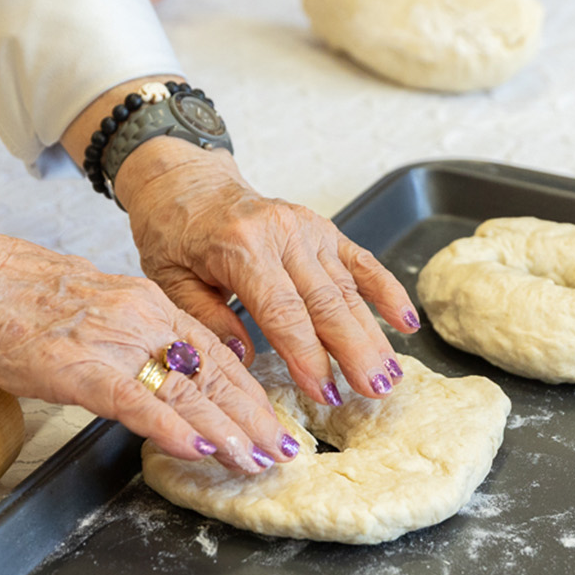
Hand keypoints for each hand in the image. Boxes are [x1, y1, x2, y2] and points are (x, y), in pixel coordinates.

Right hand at [0, 212, 296, 472]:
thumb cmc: (5, 292)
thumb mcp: (83, 304)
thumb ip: (121, 333)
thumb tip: (145, 367)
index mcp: (140, 299)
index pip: (211, 349)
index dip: (247, 389)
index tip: (271, 417)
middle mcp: (137, 316)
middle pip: (213, 371)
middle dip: (254, 416)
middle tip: (285, 448)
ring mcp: (111, 341)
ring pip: (187, 389)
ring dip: (228, 431)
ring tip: (258, 460)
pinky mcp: (78, 367)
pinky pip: (138, 401)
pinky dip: (174, 428)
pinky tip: (202, 450)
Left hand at [114, 140, 419, 407]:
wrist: (186, 182)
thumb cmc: (174, 232)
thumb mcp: (169, 279)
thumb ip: (207, 320)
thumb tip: (244, 359)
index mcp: (241, 247)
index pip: (283, 312)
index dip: (308, 356)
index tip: (324, 392)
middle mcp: (282, 234)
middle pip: (326, 302)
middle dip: (353, 351)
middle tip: (373, 391)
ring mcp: (307, 228)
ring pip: (348, 288)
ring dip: (373, 334)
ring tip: (389, 375)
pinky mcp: (323, 228)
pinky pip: (361, 260)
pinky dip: (387, 290)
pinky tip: (406, 322)